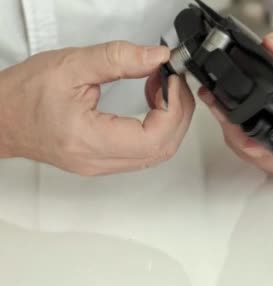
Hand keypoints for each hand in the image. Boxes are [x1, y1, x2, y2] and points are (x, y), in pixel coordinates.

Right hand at [0, 41, 193, 175]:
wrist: (0, 117)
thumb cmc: (23, 95)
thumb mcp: (72, 65)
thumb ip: (118, 59)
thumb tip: (157, 57)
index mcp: (90, 140)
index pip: (154, 138)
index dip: (175, 109)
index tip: (173, 80)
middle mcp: (98, 160)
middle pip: (163, 149)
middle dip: (179, 113)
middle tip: (173, 81)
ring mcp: (102, 165)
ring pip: (157, 153)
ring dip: (170, 120)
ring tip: (160, 87)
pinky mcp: (103, 161)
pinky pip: (144, 151)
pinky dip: (157, 127)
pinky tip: (151, 102)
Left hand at [198, 22, 272, 176]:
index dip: (258, 144)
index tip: (237, 124)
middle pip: (267, 161)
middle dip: (239, 137)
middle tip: (220, 109)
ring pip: (257, 161)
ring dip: (235, 137)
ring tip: (220, 109)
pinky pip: (257, 158)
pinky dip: (240, 139)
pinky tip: (229, 119)